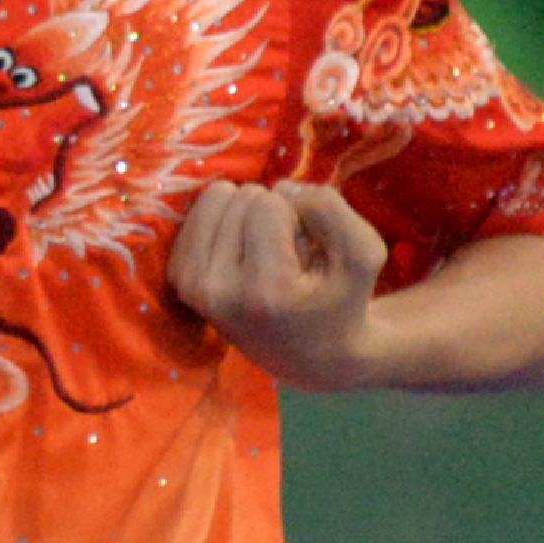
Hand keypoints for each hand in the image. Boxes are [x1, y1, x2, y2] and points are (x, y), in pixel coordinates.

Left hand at [168, 174, 393, 384]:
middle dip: (273, 215)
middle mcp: (217, 291)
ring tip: (267, 255)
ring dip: (248, 215)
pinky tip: (243, 252)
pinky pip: (197, 213)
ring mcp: (192, 287)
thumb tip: (279, 187)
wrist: (310, 356)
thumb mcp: (363, 254)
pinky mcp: (179, 280)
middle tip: (289, 257)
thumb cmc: (342, 301)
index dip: (298, 215)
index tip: (307, 252)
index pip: (269, 205)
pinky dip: (225, 220)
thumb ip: (330, 208)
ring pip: (217, 199)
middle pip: (241, 199)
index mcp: (264, 293)